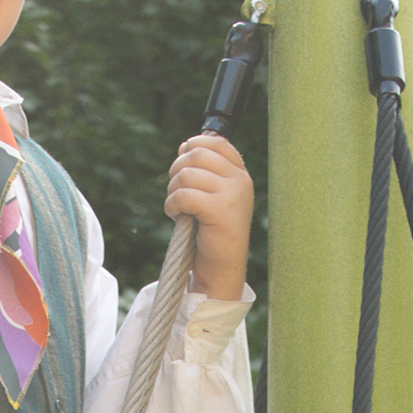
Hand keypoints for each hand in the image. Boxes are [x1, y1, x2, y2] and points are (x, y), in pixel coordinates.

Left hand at [166, 132, 253, 301]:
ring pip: (187, 173)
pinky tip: (175, 216)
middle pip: (197, 153)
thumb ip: (203, 171)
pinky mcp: (219, 211)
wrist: (221, 271)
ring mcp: (232, 195)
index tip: (184, 167)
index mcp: (240, 175)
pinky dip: (172, 205)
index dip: (193, 146)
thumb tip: (184, 145)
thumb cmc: (213, 235)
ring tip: (176, 207)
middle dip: (177, 169)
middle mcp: (240, 181)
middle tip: (175, 191)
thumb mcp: (213, 197)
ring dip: (172, 190)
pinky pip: (184, 195)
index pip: (216, 142)